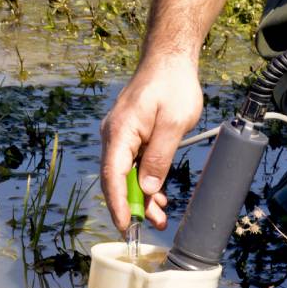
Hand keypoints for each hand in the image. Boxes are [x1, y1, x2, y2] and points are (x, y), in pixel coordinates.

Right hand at [99, 53, 202, 231]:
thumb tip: (148, 188)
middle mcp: (115, 136)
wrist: (171, 59)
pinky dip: (146, 182)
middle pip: (117, 179)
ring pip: (127, 175)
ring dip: (142, 197)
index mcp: (120, 132)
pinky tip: (159, 197)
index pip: (113, 175)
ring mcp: (123, 136)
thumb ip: (159, 156)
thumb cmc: (173, 85)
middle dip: (132, 206)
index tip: (125, 225)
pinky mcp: (133, 136)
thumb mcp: (173, 122)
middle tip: (149, 227)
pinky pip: (135, 164)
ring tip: (160, 218)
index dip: (119, 204)